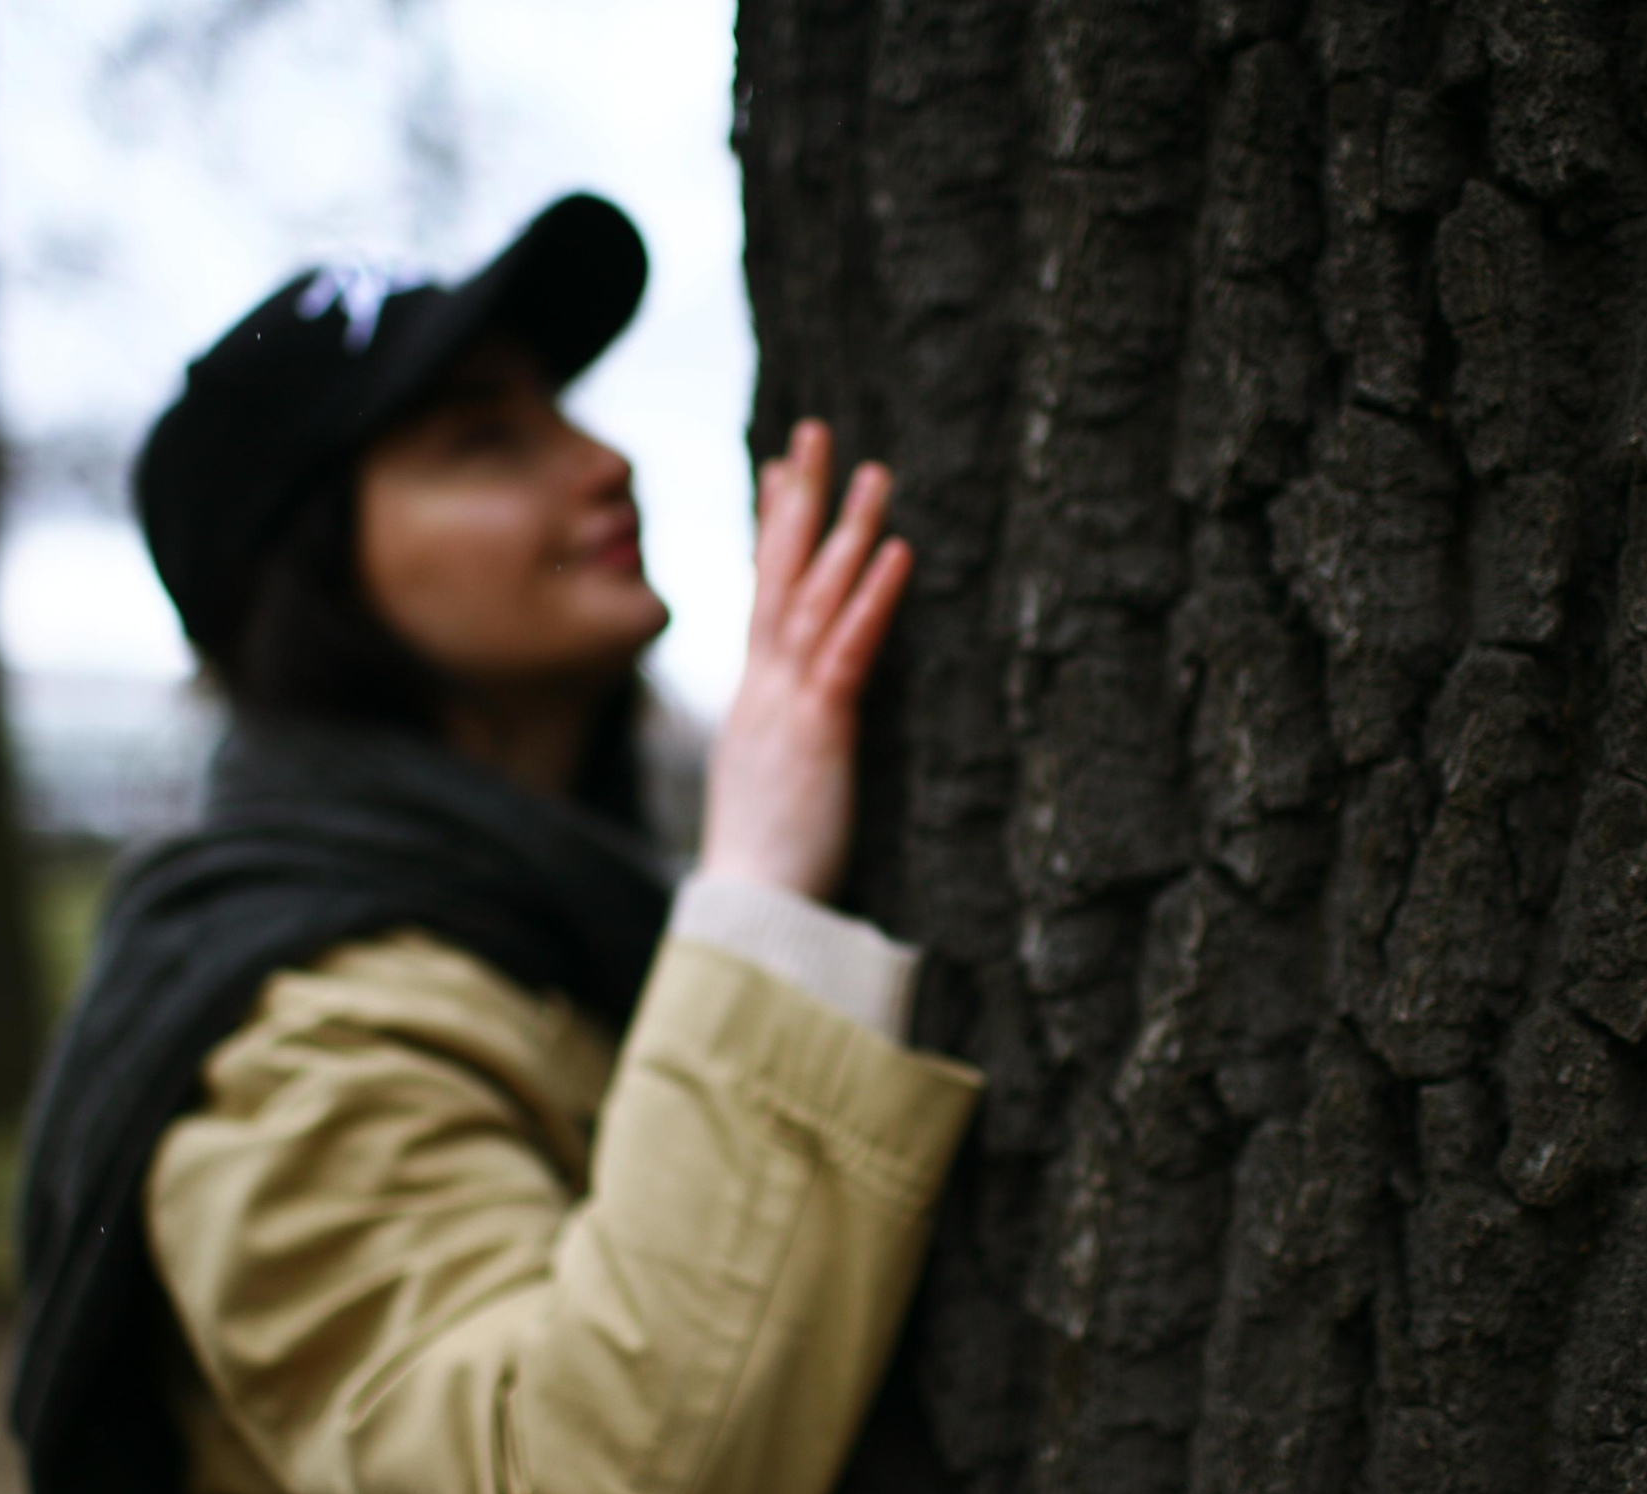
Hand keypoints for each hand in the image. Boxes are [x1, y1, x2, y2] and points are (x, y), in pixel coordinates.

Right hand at [696, 419, 914, 900]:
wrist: (749, 911)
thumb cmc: (767, 862)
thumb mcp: (770, 783)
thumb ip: (783, 739)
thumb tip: (794, 720)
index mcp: (755, 697)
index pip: (762, 594)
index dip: (773, 530)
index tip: (781, 470)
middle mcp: (764, 686)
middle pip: (780, 572)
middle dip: (799, 498)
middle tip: (816, 430)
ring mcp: (788, 703)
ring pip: (815, 596)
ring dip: (846, 528)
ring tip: (875, 471)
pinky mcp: (821, 729)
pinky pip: (848, 649)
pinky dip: (872, 596)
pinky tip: (897, 549)